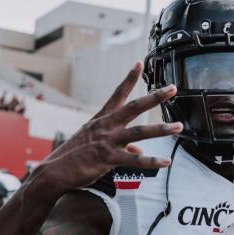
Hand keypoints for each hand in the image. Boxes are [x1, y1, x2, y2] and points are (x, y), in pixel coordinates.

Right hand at [33, 63, 181, 193]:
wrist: (54, 171)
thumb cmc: (75, 157)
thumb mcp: (97, 145)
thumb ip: (121, 145)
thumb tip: (138, 149)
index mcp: (102, 119)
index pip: (118, 93)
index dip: (129, 78)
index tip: (140, 63)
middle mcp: (106, 126)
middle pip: (134, 107)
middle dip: (155, 97)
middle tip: (172, 88)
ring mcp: (107, 141)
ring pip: (139, 132)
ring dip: (161, 129)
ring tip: (178, 126)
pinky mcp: (107, 158)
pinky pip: (134, 160)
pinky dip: (152, 161)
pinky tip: (166, 162)